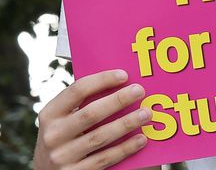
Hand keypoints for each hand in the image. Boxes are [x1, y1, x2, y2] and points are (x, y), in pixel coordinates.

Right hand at [34, 69, 150, 169]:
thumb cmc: (64, 138)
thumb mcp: (62, 121)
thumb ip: (81, 106)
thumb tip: (119, 84)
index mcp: (50, 115)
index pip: (76, 91)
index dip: (101, 80)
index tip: (123, 75)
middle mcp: (53, 135)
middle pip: (90, 113)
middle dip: (118, 100)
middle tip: (139, 91)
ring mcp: (62, 156)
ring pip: (100, 137)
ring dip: (127, 123)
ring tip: (146, 114)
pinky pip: (105, 159)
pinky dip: (125, 148)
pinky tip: (142, 139)